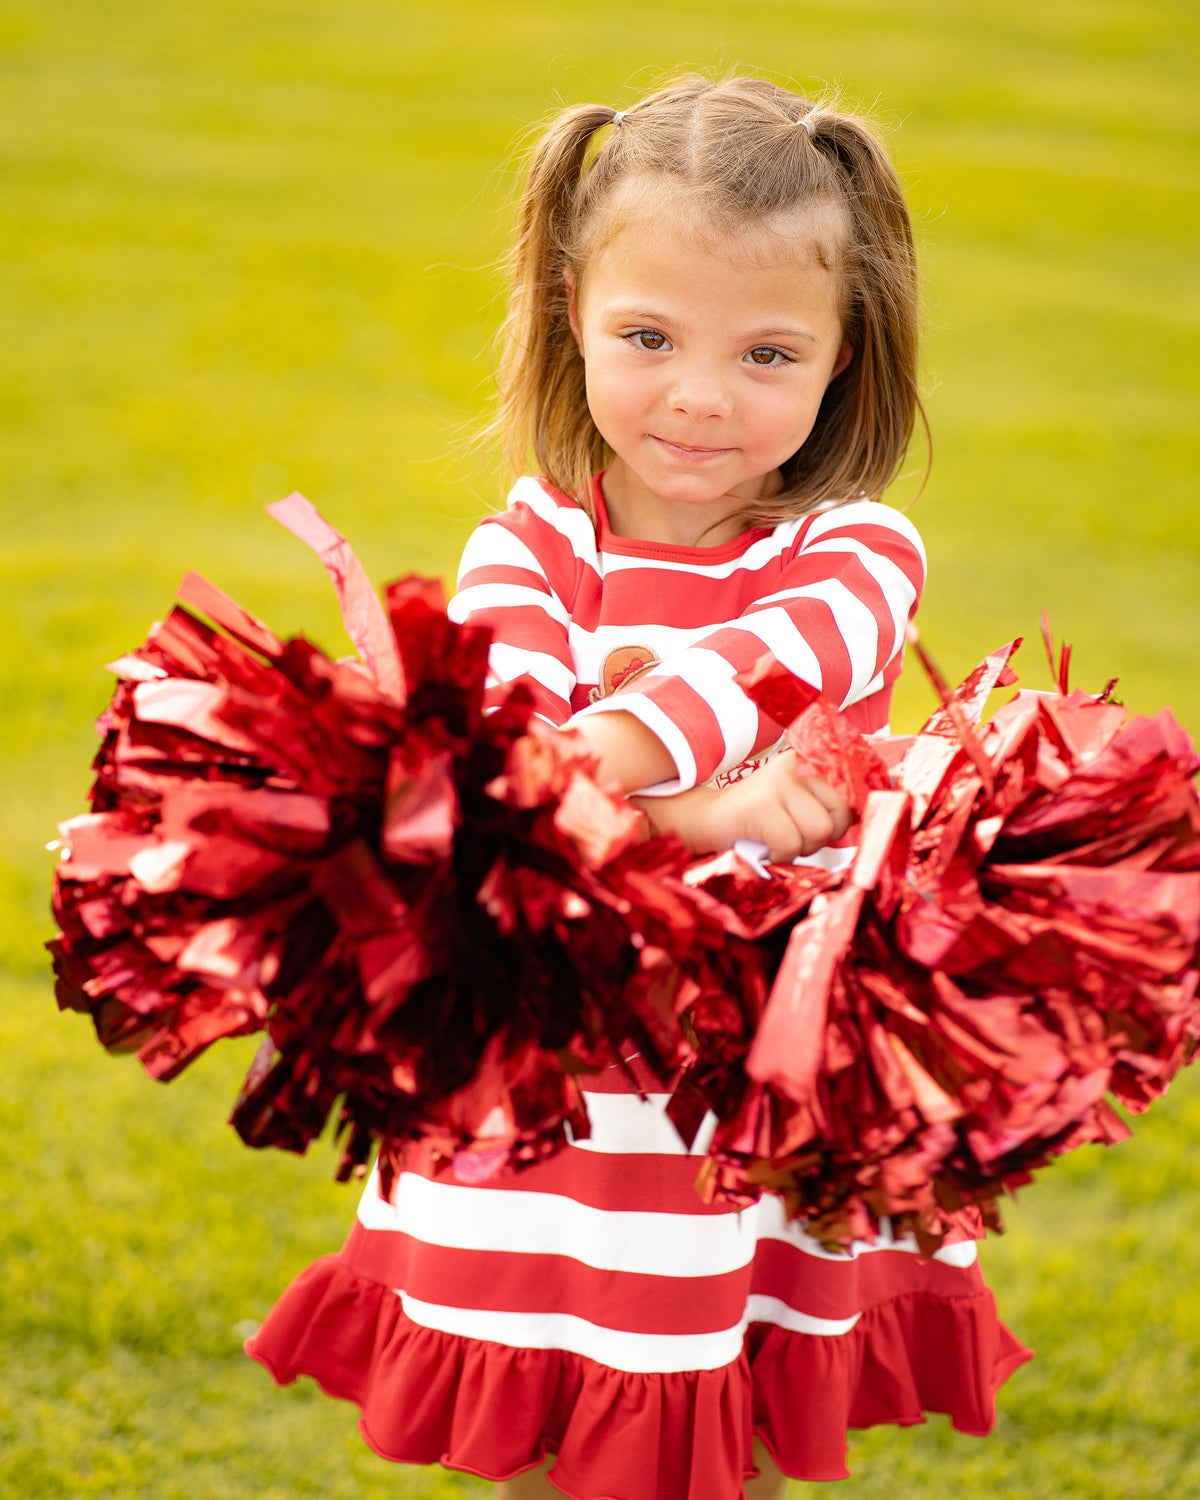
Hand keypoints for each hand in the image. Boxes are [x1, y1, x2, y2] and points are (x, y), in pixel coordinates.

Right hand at [635, 750, 852, 861]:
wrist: (700, 821)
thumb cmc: (751, 824)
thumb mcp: (792, 809)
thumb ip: (823, 810)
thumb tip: (859, 822)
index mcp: (805, 765)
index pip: (849, 792)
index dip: (842, 822)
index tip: (825, 832)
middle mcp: (794, 766)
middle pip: (838, 816)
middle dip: (818, 840)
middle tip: (790, 839)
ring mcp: (777, 783)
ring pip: (818, 832)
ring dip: (796, 849)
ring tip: (773, 841)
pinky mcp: (760, 804)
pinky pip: (790, 843)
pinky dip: (776, 855)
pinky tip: (760, 845)